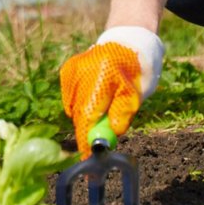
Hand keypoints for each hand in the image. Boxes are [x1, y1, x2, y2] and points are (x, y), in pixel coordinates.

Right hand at [59, 26, 163, 158]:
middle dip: (87, 132)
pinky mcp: (67, 70)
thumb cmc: (136, 71)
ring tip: (103, 111)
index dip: (86, 141)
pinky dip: (80, 105)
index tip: (88, 162)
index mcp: (101, 75)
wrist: (128, 42)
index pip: (88, 116)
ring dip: (85, 118)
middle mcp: (81, 71)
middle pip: (78, 114)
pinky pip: (70, 99)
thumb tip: (111, 135)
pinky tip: (95, 99)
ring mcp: (71, 70)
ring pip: (73, 108)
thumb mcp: (135, 95)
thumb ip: (122, 115)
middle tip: (98, 144)